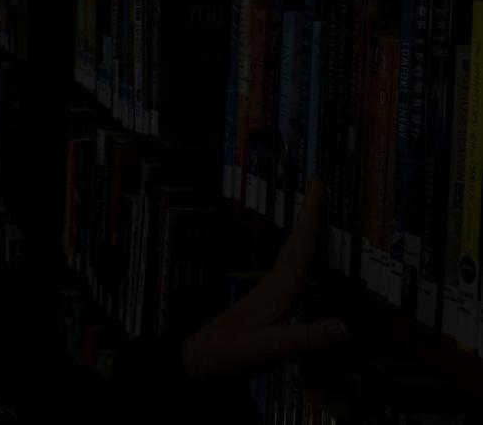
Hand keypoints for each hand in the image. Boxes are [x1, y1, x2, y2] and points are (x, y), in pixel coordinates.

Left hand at [178, 177, 349, 380]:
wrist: (201, 361)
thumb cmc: (230, 353)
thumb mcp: (270, 350)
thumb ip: (306, 339)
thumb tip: (346, 327)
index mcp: (277, 289)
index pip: (300, 247)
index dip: (311, 216)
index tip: (317, 185)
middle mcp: (274, 284)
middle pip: (297, 243)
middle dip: (310, 214)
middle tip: (319, 185)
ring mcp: (270, 292)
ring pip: (294, 254)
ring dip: (307, 232)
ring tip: (319, 213)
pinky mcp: (268, 302)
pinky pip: (293, 270)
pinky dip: (303, 256)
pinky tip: (308, 260)